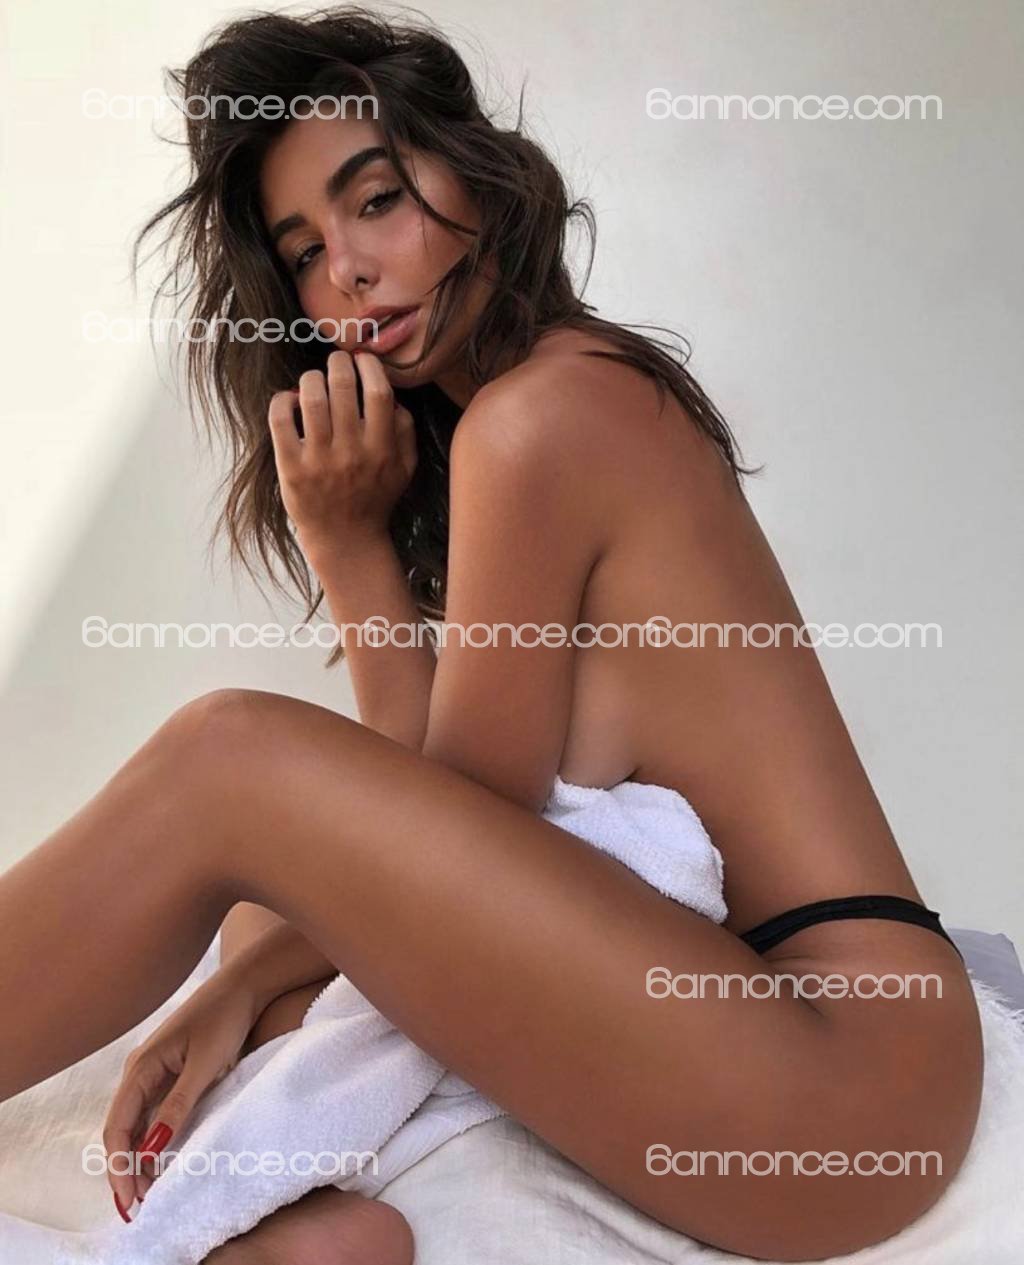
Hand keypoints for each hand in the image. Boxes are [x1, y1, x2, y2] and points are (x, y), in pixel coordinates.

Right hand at [102, 967, 261, 1219]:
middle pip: (121, 1131)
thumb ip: (178, 1106)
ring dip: (138, 1159)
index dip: (119, 1168)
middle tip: (139, 1207)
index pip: (117, 1129)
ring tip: (149, 1193)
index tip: (129, 1200)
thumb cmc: (224, 1019)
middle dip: (125, 1170)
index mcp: (140, 1069)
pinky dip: (153, 1141)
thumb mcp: (205, 1065)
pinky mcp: (170, 1074)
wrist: (243, 986)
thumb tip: (151, 1150)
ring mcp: (153, 1073)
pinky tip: (161, 1162)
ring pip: (136, 1125)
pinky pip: (153, 1114)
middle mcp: (139, 1072)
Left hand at [268, 349, 417, 557]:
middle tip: (335, 362)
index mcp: (381, 449)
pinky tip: (290, 401)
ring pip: (310, 399)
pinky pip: (280, 420)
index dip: (369, 367)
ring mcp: (319, 461)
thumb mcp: (405, 468)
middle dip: (337, 364)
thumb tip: (394, 397)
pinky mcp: (292, 469)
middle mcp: (351, 452)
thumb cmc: (376, 498)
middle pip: (341, 387)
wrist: (346, 540)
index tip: (362, 360)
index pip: (378, 393)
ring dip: (310, 379)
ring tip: (313, 382)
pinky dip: (282, 401)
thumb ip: (406, 431)